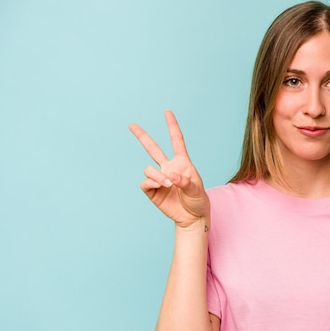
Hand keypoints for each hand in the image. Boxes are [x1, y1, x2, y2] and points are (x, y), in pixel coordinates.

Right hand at [129, 110, 209, 228]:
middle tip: (131, 125)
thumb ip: (185, 182)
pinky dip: (151, 183)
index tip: (167, 112)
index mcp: (182, 163)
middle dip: (142, 137)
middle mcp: (168, 168)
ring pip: (148, 169)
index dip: (172, 126)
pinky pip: (145, 183)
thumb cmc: (197, 200)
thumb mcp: (197, 189)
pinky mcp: (153, 191)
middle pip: (153, 149)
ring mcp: (159, 179)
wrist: (192, 217)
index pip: (176, 141)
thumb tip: (171, 177)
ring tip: (167, 184)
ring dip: (157, 175)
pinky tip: (158, 186)